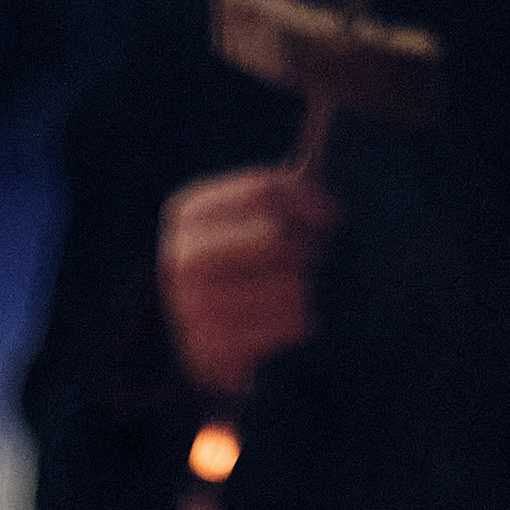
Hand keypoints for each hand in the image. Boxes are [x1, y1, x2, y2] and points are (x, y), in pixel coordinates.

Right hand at [157, 164, 336, 396]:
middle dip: (306, 247)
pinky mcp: (210, 355)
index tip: (330, 216)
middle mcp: (179, 259)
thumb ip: (284, 190)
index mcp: (187, 215)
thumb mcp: (259, 222)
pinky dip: (298, 324)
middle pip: (274, 236)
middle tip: (315, 260)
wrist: (220, 352)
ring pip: (287, 286)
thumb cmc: (251, 272)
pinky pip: (284, 328)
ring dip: (305, 289)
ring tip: (301, 295)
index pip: (264, 191)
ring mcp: (187, 309)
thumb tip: (323, 154)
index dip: (308, 201)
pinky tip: (294, 325)